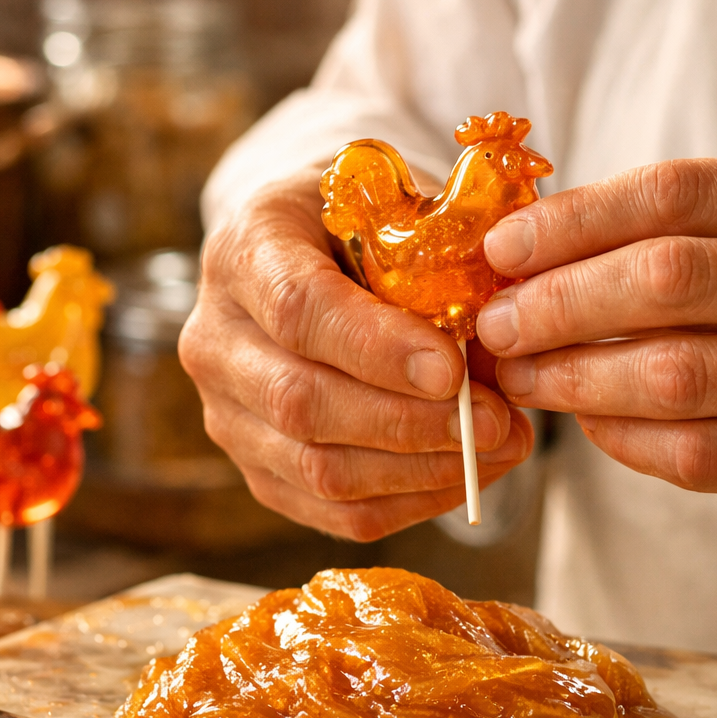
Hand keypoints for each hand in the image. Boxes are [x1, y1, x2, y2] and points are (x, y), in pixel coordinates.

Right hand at [180, 168, 533, 540]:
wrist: (309, 255)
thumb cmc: (362, 225)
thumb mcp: (394, 207)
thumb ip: (435, 255)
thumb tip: (499, 336)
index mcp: (246, 250)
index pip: (298, 308)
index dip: (376, 347)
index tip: (451, 369)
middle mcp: (217, 337)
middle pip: (301, 401)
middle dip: (410, 422)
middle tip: (494, 421)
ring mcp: (227, 413)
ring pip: (318, 468)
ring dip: (420, 470)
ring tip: (498, 447)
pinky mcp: (256, 470)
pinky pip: (333, 511)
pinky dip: (410, 502)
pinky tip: (467, 474)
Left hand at [474, 159, 716, 527]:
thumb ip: (699, 222)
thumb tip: (544, 240)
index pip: (674, 194)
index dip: (571, 220)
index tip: (503, 247)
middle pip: (665, 281)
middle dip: (558, 302)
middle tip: (494, 323)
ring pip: (673, 376)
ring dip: (575, 379)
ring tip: (521, 376)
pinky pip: (698, 455)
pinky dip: (626, 441)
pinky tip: (590, 425)